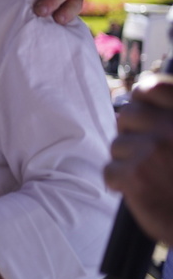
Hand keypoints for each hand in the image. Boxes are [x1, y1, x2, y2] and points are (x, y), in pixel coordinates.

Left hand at [104, 75, 172, 244]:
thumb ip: (170, 119)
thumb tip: (140, 93)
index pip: (149, 88)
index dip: (142, 100)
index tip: (145, 114)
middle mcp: (172, 127)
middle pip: (127, 116)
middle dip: (133, 134)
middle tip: (151, 154)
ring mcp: (154, 149)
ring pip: (118, 144)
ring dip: (129, 160)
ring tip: (154, 176)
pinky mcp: (136, 174)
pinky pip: (111, 170)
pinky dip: (121, 183)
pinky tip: (142, 191)